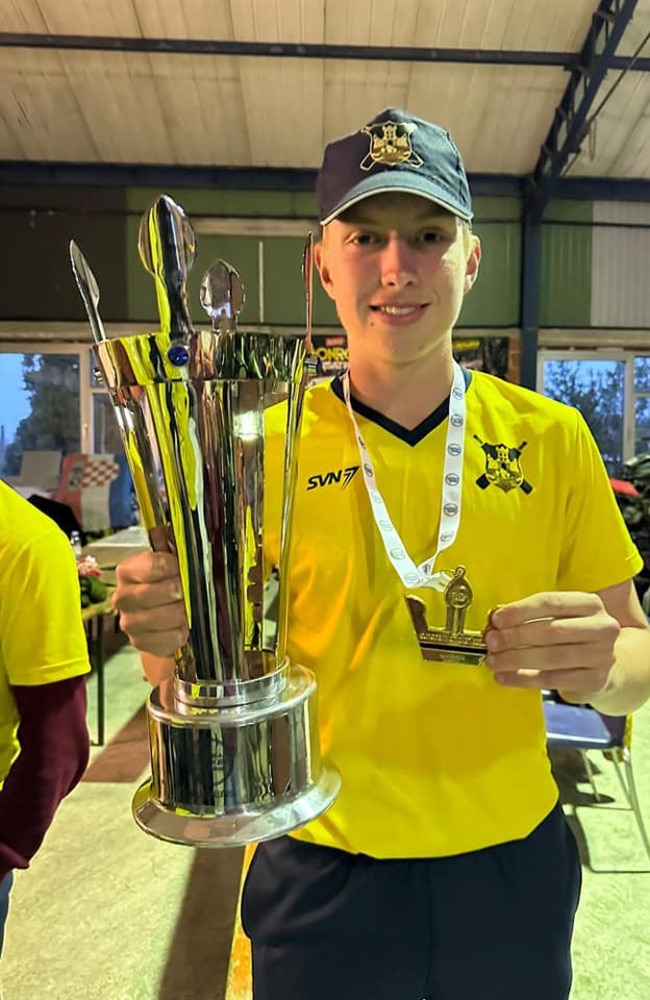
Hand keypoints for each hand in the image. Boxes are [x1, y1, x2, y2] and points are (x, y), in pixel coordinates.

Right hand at [112, 551, 188, 656]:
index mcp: (128, 571)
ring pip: (159, 618)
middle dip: (176, 592)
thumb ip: (178, 552)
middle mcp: (122, 596)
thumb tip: (190, 545)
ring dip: (179, 613)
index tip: (182, 569)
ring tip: (187, 608)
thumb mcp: (173, 561)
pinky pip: (166, 639)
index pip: (150, 565)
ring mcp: (129, 621)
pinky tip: (182, 625)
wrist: (168, 613)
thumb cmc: (171, 582)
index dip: (172, 567)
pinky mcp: (140, 642)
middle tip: (187, 591)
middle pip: (149, 593)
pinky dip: (180, 633)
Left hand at [483, 591, 619, 699]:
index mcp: (591, 604)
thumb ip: (529, 617)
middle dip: (516, 636)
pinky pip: (553, 680)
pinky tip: (504, 677)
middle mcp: (602, 627)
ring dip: (516, 659)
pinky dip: (523, 679)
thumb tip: (494, 622)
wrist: (606, 666)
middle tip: (491, 642)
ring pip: (552, 657)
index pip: (551, 602)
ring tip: (493, 661)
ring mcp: (602, 656)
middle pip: (552, 630)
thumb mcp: (559, 618)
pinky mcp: (595, 680)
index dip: (520, 610)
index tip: (496, 619)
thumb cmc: (573, 636)